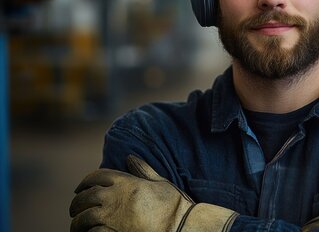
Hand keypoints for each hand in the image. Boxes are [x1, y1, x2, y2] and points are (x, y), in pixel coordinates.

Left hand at [70, 155, 237, 231]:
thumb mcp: (160, 183)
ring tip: (76, 224)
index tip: (80, 188)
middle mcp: (116, 198)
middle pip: (86, 196)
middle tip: (74, 209)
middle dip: (77, 202)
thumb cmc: (174, 205)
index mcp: (127, 183)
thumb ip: (143, 170)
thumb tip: (130, 157)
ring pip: (84, 217)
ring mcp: (114, 218)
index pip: (97, 176)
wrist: (181, 226)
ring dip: (77, 221)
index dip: (85, 181)